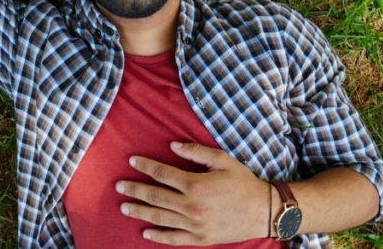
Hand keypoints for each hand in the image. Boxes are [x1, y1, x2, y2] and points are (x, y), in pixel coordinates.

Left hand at [116, 141, 270, 244]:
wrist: (263, 211)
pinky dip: (158, 236)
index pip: (162, 173)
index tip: (132, 161)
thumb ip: (196, 151)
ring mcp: (195, 225)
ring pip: (160, 218)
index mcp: (196, 184)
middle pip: (156, 196)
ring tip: (124, 207)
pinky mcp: (200, 238)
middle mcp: (192, 206)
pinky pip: (174, 238)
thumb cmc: (243, 182)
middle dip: (135, 190)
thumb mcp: (222, 160)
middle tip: (119, 186)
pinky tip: (146, 232)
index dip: (145, 166)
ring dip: (140, 211)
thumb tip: (172, 144)